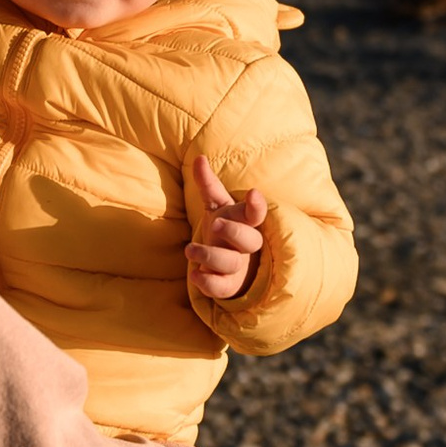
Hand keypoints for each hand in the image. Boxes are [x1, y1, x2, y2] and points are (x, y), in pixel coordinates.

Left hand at [186, 155, 266, 300]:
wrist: (233, 267)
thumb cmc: (226, 230)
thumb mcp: (218, 206)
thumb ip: (209, 184)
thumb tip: (199, 158)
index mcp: (245, 223)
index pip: (256, 214)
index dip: (256, 205)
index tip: (253, 193)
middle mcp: (245, 246)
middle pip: (249, 240)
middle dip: (234, 231)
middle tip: (215, 223)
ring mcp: (238, 266)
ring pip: (230, 264)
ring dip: (209, 256)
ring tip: (189, 249)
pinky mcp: (227, 285)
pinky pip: (221, 288)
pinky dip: (207, 283)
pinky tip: (194, 275)